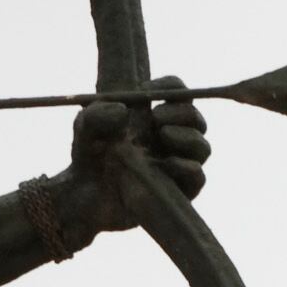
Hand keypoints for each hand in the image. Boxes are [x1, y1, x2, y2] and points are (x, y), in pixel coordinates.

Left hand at [64, 80, 212, 231]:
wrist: (84, 199)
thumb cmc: (88, 158)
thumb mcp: (85, 129)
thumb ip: (96, 114)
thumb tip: (123, 111)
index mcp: (154, 117)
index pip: (177, 93)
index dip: (170, 87)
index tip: (147, 90)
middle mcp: (171, 140)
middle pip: (195, 118)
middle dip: (181, 112)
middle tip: (156, 117)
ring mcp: (178, 167)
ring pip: (202, 147)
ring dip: (188, 137)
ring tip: (163, 134)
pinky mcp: (179, 194)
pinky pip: (197, 178)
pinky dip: (188, 168)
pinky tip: (167, 164)